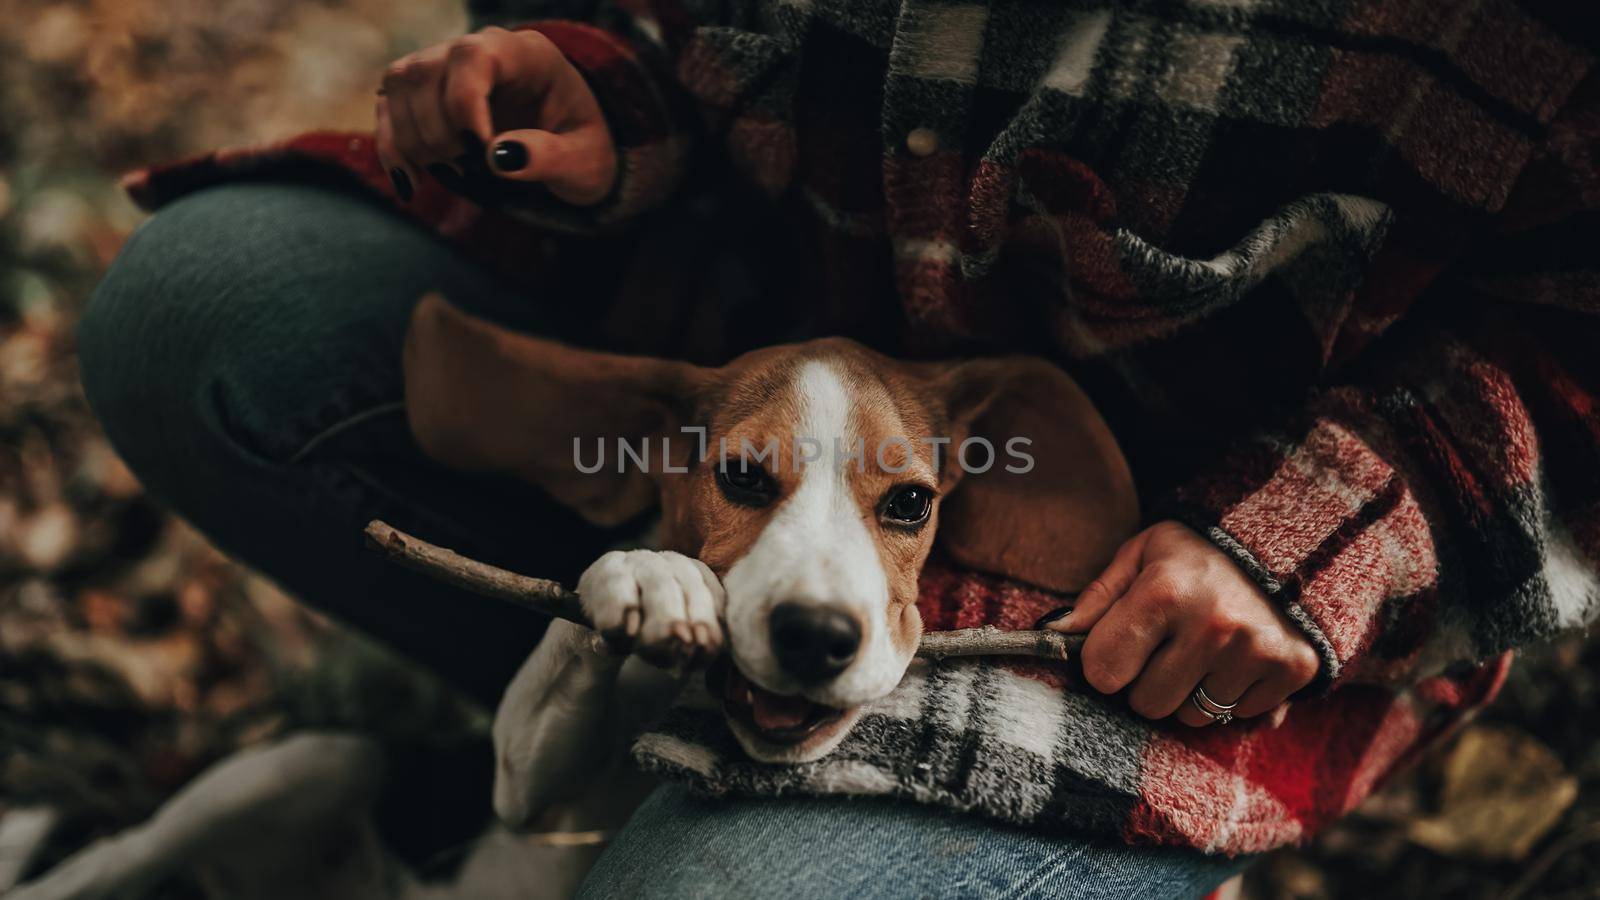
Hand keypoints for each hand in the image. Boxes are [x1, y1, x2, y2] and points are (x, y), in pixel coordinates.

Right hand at [375, 26, 616, 204]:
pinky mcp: (423, 95)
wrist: (572, 153)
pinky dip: (393, 150)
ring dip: (416, 143)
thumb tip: (499, 156)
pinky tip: (414, 184)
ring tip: (458, 174)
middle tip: (476, 171)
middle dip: (441, 135)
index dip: (463, 103)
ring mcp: (445, 68)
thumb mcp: (585, 163)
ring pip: (398, 87)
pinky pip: (387, 109)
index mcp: (526, 54)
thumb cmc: (583, 151)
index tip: (480, 152)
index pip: (473, 55)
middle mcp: (479, 51)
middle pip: (425, 73)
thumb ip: (550, 158)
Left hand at [1042, 521, 1319, 725]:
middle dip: (1148, 681)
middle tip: (1168, 645)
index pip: (1103, 672)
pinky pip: (1240, 716)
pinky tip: (1240, 657)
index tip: (1120, 643)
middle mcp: (1213, 626)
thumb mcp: (1141, 556)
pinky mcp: (1294, 669)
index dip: (1105, 660)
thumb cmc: (1198, 553)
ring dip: (1191, 692)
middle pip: (1147, 704)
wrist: (1290, 541)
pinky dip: (1234, 695)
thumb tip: (1052, 635)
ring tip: (1205, 649)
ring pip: (1193, 717)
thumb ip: (1097, 599)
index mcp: (1164, 593)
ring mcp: (1257, 651)